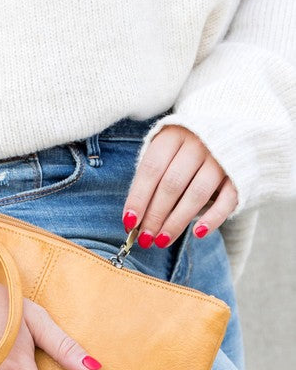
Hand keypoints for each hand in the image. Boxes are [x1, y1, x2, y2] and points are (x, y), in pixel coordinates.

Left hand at [122, 125, 237, 247]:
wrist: (233, 128)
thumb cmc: (187, 147)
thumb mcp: (166, 151)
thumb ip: (152, 178)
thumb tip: (135, 218)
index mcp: (173, 135)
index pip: (151, 170)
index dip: (138, 198)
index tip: (129, 223)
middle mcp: (197, 143)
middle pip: (171, 184)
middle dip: (155, 215)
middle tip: (145, 239)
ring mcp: (221, 158)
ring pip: (196, 194)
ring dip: (176, 221)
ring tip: (162, 240)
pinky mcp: (240, 173)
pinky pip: (227, 200)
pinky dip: (212, 218)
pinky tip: (197, 233)